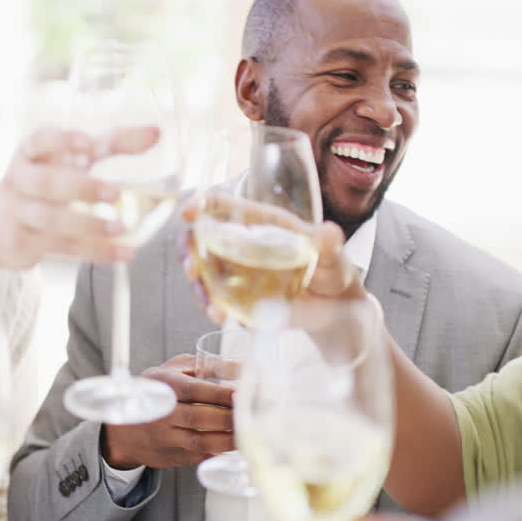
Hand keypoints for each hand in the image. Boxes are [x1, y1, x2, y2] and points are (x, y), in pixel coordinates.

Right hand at [0, 126, 158, 284]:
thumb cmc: (46, 180)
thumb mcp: (73, 158)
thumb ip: (114, 144)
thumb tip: (157, 132)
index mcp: (30, 153)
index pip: (39, 141)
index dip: (63, 141)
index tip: (90, 144)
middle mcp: (19, 180)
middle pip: (46, 183)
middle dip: (80, 188)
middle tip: (115, 193)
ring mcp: (18, 214)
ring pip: (51, 221)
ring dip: (89, 225)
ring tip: (123, 227)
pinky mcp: (24, 243)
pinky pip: (62, 248)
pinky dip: (96, 252)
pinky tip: (123, 252)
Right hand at [100, 354, 235, 469]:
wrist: (123, 430)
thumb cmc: (156, 391)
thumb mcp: (174, 370)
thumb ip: (207, 366)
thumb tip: (241, 367)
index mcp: (164, 387)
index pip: (194, 390)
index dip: (220, 393)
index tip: (243, 394)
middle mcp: (163, 413)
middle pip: (198, 417)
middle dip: (228, 417)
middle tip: (251, 415)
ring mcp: (166, 437)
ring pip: (200, 440)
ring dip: (227, 439)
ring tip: (247, 434)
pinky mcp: (171, 456)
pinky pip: (198, 456)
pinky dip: (218, 453)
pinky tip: (234, 448)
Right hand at [177, 194, 365, 325]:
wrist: (333, 305)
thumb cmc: (331, 268)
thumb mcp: (332, 254)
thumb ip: (329, 243)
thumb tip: (328, 233)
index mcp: (261, 223)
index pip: (225, 206)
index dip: (202, 204)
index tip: (188, 212)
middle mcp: (242, 244)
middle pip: (202, 239)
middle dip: (188, 252)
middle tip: (191, 269)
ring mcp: (237, 271)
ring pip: (204, 272)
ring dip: (200, 288)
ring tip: (212, 307)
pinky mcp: (239, 296)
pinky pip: (218, 299)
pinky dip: (215, 307)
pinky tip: (221, 316)